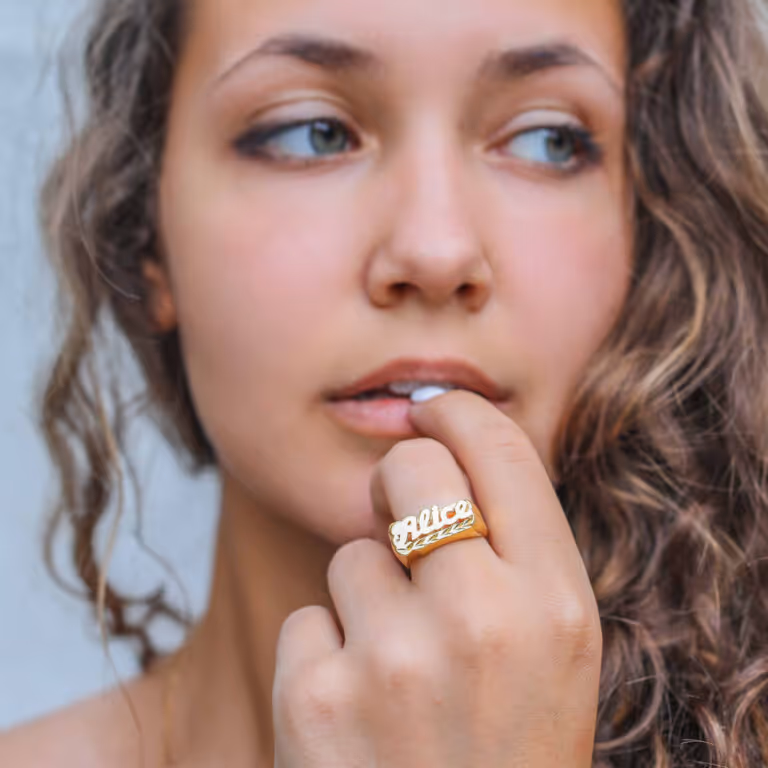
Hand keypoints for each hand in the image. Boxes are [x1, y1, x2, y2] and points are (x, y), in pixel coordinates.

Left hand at [272, 390, 601, 766]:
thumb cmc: (508, 749)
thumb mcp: (554, 649)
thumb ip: (515, 548)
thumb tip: (450, 447)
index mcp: (556, 603)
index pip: (502, 450)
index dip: (459, 415)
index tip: (435, 414)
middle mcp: (482, 620)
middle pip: (409, 468)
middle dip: (398, 486)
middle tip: (402, 529)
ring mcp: (394, 660)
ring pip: (351, 552)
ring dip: (365, 599)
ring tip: (397, 672)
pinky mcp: (314, 698)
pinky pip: (307, 617)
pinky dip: (324, 655)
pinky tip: (358, 715)